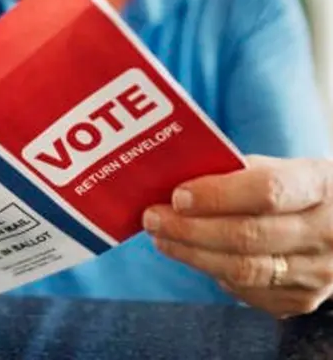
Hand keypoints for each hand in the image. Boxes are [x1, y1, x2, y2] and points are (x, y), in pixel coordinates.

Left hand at [143, 155, 332, 317]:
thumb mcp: (284, 168)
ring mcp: (317, 273)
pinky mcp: (301, 300)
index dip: (217, 195)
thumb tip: (178, 179)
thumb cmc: (299, 190)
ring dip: (191, 254)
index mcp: (321, 188)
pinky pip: (245, 290)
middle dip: (189, 228)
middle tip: (153, 218)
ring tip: (161, 237)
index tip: (177, 196)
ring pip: (242, 270)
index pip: (267, 192)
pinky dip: (212, 272)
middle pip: (247, 236)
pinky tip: (192, 255)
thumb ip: (238, 171)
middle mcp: (326, 234)